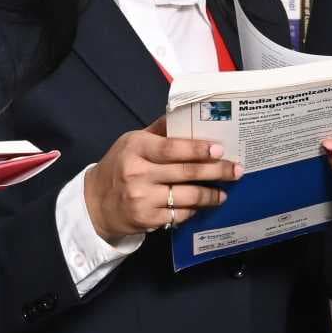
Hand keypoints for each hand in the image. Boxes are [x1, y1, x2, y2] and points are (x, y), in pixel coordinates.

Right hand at [84, 121, 239, 244]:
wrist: (95, 203)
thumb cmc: (119, 166)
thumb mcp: (132, 142)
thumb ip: (159, 131)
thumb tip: (187, 112)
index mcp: (136, 148)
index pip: (172, 147)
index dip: (198, 149)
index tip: (220, 149)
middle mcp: (137, 173)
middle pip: (186, 172)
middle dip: (216, 172)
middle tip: (236, 171)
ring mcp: (142, 198)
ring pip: (187, 197)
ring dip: (211, 195)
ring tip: (223, 192)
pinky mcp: (147, 219)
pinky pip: (179, 214)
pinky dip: (194, 210)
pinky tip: (202, 205)